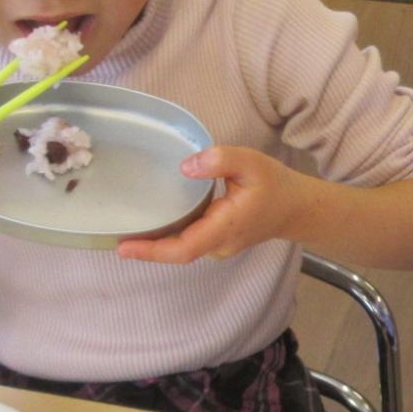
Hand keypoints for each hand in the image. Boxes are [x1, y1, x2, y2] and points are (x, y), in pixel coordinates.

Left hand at [117, 145, 308, 263]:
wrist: (297, 207)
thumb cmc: (275, 184)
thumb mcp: (251, 163)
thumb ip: (220, 160)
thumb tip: (185, 166)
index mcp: (225, 227)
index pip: (183, 248)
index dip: (152, 251)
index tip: (124, 248)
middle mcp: (219, 244)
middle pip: (178, 252)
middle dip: (147, 248)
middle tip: (115, 237)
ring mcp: (219, 246)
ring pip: (182, 248)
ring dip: (156, 243)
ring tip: (127, 231)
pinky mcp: (218, 241)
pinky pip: (190, 242)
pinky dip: (169, 237)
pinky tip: (153, 224)